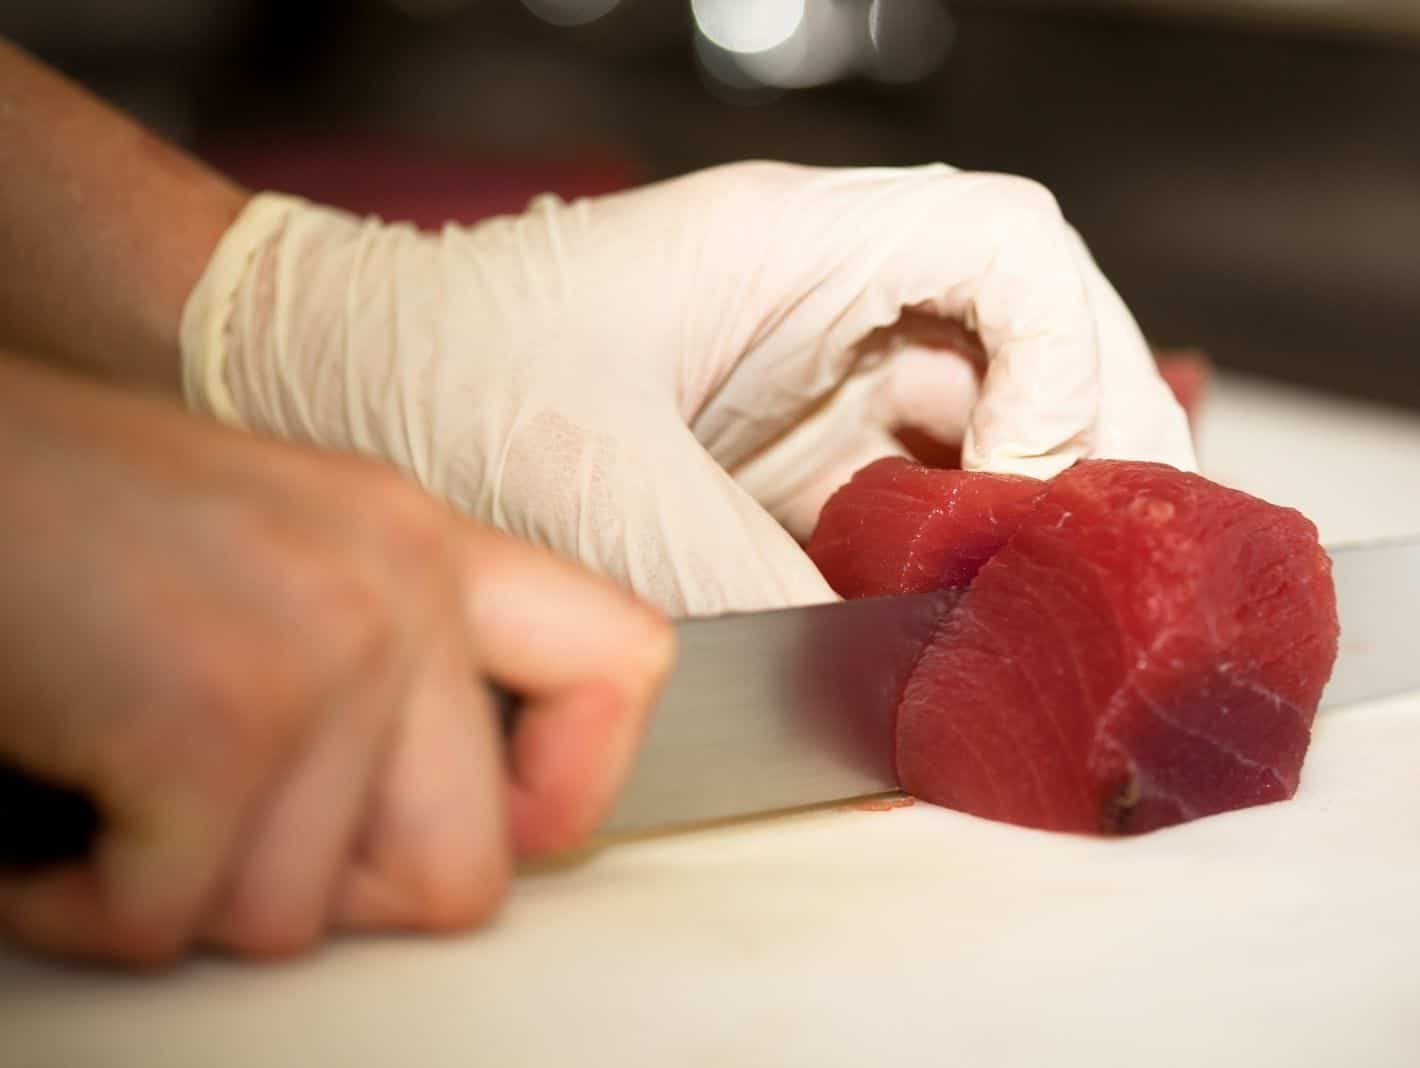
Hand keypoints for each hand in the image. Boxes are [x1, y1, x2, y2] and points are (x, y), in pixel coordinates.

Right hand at [0, 356, 671, 965]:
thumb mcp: (275, 557)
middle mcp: (398, 584)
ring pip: (299, 915)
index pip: (625, 662)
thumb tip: (467, 821)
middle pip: (465, 869)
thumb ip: (387, 662)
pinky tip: (49, 825)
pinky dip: (84, 906)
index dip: (574, 786)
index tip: (506, 827)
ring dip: (182, 892)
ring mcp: (318, 651)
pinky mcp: (212, 721)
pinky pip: (173, 921)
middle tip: (228, 841)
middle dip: (334, 898)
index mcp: (423, 541)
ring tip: (113, 795)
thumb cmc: (62, 515)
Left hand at [181, 162, 1193, 614]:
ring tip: (1035, 615)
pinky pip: (912, 500)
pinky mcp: (781, 463)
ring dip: (1024, 516)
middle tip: (1087, 574)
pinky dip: (955, 559)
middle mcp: (822, 301)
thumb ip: (739, 577)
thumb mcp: (585, 478)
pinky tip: (959, 622)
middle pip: (1029, 341)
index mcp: (790, 244)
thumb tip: (877, 677)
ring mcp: (807, 383)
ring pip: (984, 426)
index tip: (1033, 481)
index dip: (1068, 357)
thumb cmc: (423, 370)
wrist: (315, 381)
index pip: (1010, 247)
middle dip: (1082, 448)